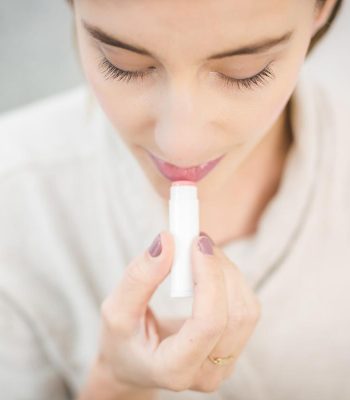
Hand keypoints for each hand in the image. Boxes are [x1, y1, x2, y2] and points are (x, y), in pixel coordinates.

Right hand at [96, 231, 260, 393]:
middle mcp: (207, 373)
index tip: (197, 243)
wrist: (133, 364)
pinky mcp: (232, 347)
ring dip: (227, 271)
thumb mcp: (116, 311)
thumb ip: (139, 278)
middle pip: (236, 314)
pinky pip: (246, 309)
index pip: (208, 324)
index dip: (209, 278)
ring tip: (200, 252)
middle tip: (196, 239)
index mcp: (174, 369)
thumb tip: (167, 241)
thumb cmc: (122, 341)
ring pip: (246, 309)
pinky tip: (209, 269)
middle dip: (219, 268)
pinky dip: (230, 280)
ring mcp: (225, 363)